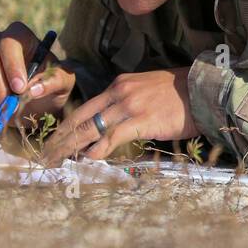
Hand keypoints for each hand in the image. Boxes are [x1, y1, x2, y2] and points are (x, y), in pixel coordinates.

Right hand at [0, 21, 76, 120]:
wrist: (40, 101)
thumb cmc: (52, 84)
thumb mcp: (63, 82)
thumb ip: (53, 82)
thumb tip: (33, 89)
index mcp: (20, 37)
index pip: (10, 41)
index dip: (12, 64)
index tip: (20, 88)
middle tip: (10, 103)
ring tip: (4, 109)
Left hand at [40, 67, 196, 165]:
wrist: (204, 89)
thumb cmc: (180, 95)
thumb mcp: (147, 90)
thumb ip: (127, 103)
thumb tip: (112, 125)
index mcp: (119, 85)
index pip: (84, 108)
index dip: (65, 127)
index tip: (52, 142)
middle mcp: (120, 92)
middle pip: (81, 118)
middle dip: (59, 140)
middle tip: (44, 157)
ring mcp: (130, 105)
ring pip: (91, 128)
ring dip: (70, 148)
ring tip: (57, 163)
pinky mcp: (142, 119)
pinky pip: (113, 137)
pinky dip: (98, 150)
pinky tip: (88, 161)